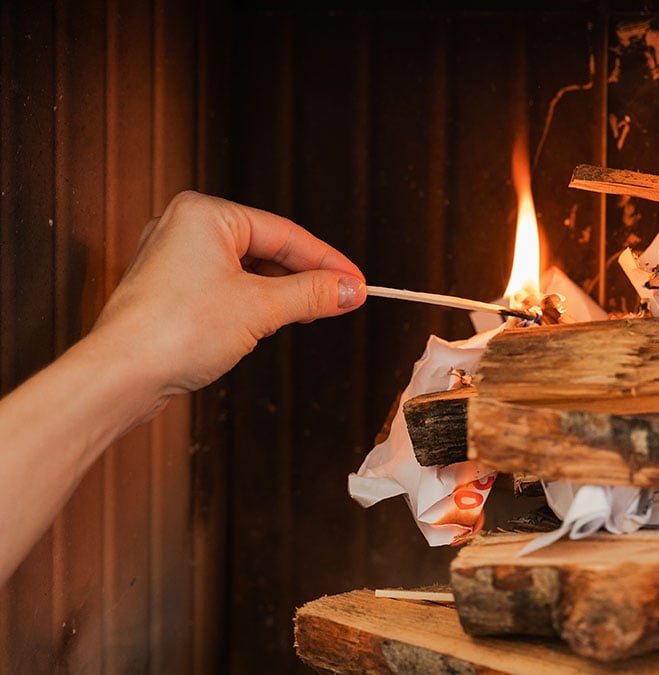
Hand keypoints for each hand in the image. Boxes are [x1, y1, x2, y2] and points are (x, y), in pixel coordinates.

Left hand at [91, 190, 365, 408]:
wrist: (120, 375)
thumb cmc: (175, 331)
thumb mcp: (262, 309)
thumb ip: (311, 294)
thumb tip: (349, 290)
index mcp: (205, 213)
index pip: (285, 233)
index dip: (327, 261)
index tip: (356, 283)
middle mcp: (184, 226)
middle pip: (266, 248)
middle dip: (303, 277)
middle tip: (340, 299)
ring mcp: (172, 258)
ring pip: (246, 269)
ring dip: (279, 293)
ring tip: (309, 313)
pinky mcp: (167, 289)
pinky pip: (224, 287)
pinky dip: (251, 303)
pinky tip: (268, 322)